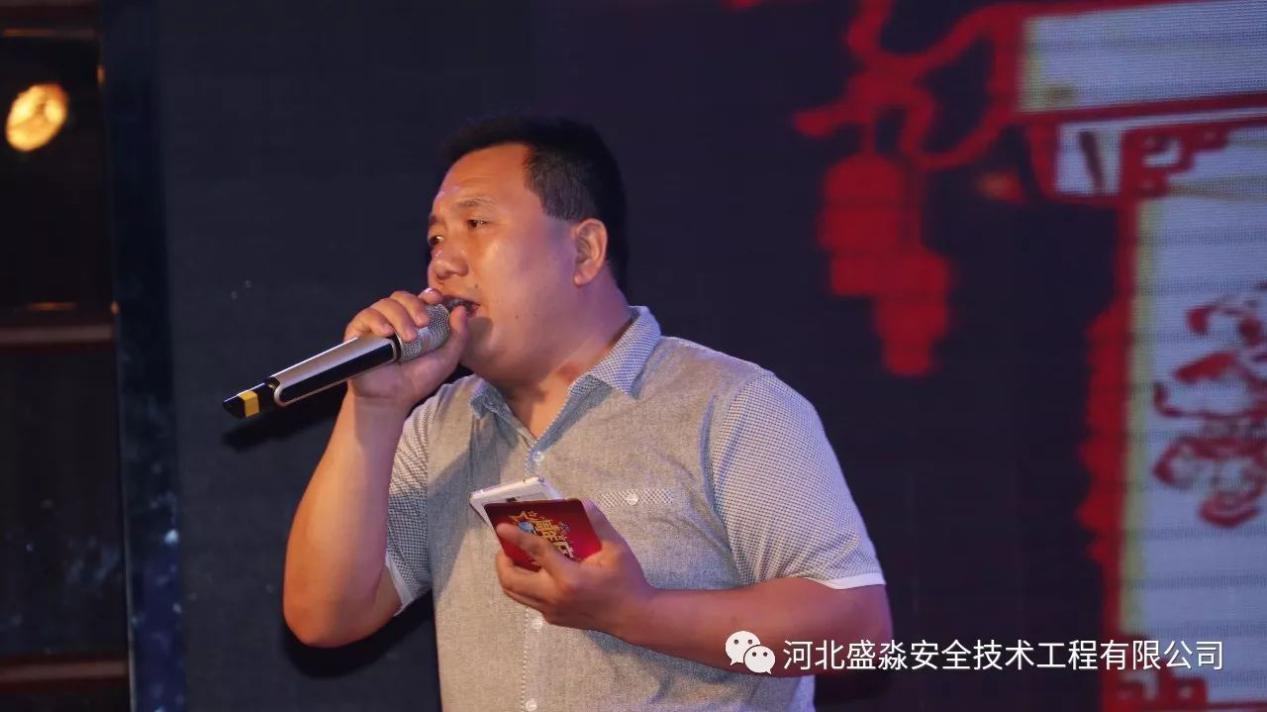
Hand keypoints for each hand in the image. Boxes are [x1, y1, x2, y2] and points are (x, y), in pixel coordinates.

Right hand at [343, 288, 468, 407]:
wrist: (392, 398)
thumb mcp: (446, 359)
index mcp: (415, 321)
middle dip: (415, 305)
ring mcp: (376, 324)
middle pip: (402, 297)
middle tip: (424, 323)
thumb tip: (462, 309)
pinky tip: (386, 333)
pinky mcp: (359, 331)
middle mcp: (395, 318)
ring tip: (408, 338)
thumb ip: (459, 336)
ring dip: (399, 317)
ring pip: (385, 304)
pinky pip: (366, 316)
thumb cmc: (418, 379)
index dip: (428, 294)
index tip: (436, 299)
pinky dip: (377, 320)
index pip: (420, 298)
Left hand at [493, 500, 654, 637]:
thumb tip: (584, 503)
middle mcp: (554, 597)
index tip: (501, 527)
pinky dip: (524, 584)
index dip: (516, 537)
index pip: (536, 553)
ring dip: (509, 574)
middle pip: (511, 580)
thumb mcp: (617, 549)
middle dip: (502, 559)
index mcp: (569, 578)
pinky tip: (536, 572)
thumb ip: (599, 525)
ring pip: (515, 593)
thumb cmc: (626, 581)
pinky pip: (528, 600)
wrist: (633, 617)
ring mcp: (551, 611)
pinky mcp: (553, 618)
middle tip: (506, 544)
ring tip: (514, 557)